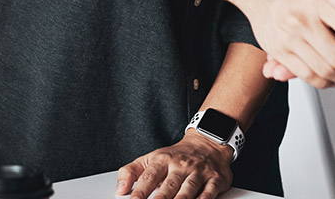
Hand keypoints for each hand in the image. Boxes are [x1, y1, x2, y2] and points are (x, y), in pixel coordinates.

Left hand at [115, 132, 232, 198]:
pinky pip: (209, 191)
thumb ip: (131, 172)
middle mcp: (180, 166)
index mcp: (162, 160)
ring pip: (188, 189)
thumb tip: (120, 189)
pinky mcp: (215, 179)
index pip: (149, 177)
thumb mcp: (151, 158)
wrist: (207, 143)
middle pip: (169, 186)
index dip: (140, 191)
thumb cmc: (176, 156)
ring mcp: (198, 172)